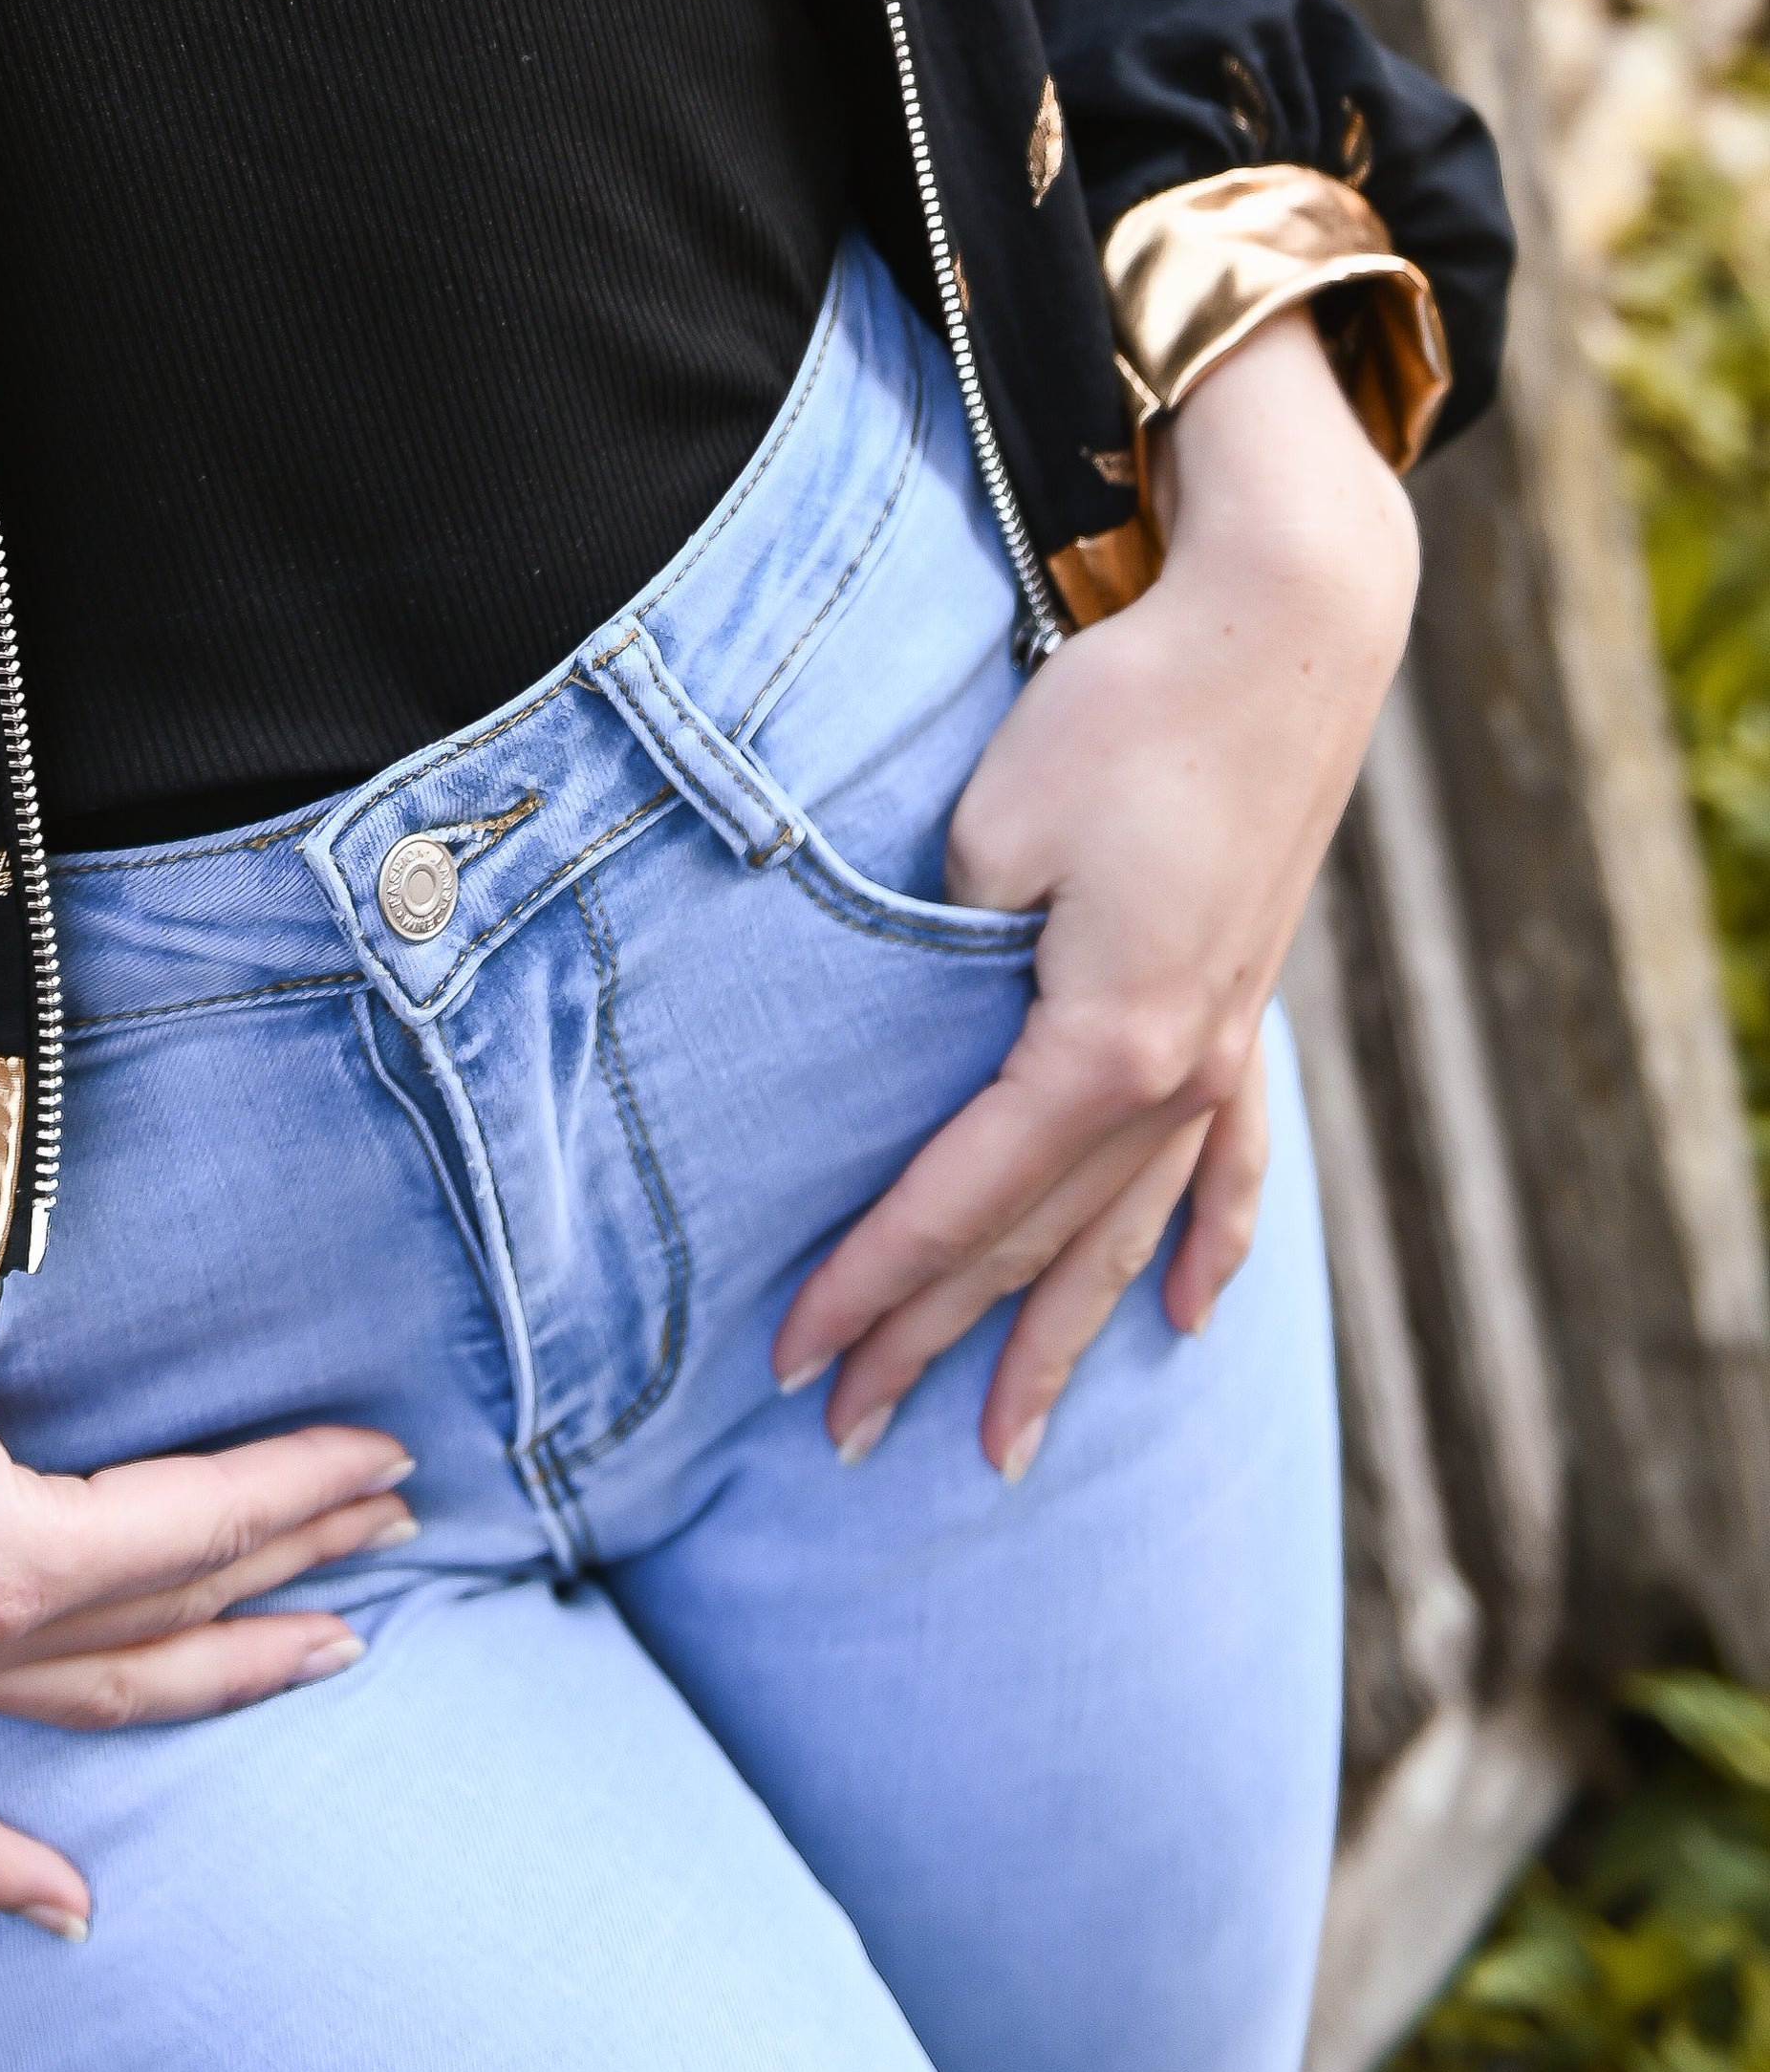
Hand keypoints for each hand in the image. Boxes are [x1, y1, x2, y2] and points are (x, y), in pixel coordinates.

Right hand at [0, 1203, 410, 1931]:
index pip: (191, 1523)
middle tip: (392, 1530)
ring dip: (202, 1679)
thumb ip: (11, 1322)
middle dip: (287, 1569)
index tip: (389, 1456)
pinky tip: (68, 1912)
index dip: (298, 1487)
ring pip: (75, 1705)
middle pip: (162, 1615)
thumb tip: (52, 1316)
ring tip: (316, 1655)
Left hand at [772, 303, 1417, 1482]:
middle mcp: (1171, 1076)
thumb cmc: (1120, 716)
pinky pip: (1227, 1164)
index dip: (868, 1284)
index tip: (790, 1355)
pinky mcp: (1247, 1002)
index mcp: (1101, 1048)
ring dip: (1061, 1337)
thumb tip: (888, 1027)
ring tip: (1004, 1440)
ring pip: (1124, 1233)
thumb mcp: (987, 835)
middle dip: (933, 1342)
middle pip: (1030, 1243)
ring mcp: (1223, 1047)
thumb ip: (934, 952)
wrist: (1283, 631)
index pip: (955, 1201)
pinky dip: (1206, 1246)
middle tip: (845, 1431)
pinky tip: (1186, 1319)